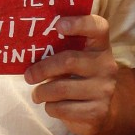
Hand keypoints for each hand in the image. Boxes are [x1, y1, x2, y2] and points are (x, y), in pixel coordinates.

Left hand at [25, 16, 119, 134]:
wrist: (99, 111)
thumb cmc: (79, 77)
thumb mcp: (76, 59)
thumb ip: (61, 50)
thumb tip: (28, 49)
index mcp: (100, 46)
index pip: (97, 27)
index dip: (79, 23)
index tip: (58, 25)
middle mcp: (106, 65)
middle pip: (69, 61)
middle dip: (43, 69)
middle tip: (28, 76)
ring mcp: (104, 90)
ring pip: (62, 89)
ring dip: (42, 92)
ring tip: (37, 94)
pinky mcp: (97, 111)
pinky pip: (64, 109)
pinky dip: (51, 108)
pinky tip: (51, 106)